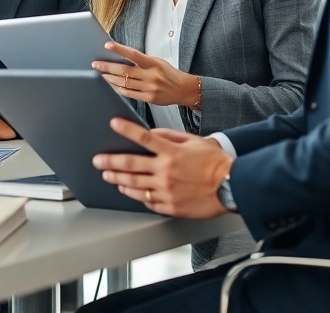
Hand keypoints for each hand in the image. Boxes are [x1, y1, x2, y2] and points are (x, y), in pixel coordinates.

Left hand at [92, 118, 231, 217]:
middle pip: (130, 164)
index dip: (126, 129)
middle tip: (98, 160)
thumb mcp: (195, 142)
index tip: (113, 124)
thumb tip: (151, 134)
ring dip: (118, 180)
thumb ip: (170, 137)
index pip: (143, 137)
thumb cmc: (216, 163)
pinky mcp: (169, 205)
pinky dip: (136, 196)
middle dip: (110, 161)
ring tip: (108, 176)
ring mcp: (166, 190)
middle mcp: (165, 171)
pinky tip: (128, 191)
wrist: (232, 187)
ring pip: (134, 185)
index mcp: (172, 153)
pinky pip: (147, 201)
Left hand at [93, 42, 200, 107]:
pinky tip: (111, 85)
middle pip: (125, 71)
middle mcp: (151, 75)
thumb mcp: (158, 62)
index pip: (134, 55)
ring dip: (110, 79)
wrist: (184, 89)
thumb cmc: (169, 73)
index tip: (107, 45)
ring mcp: (150, 88)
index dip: (120, 50)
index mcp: (153, 63)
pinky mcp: (149, 98)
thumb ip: (141, 61)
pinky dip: (118, 89)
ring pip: (124, 83)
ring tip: (100, 74)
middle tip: (96, 64)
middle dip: (107, 67)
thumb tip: (121, 57)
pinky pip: (129, 94)